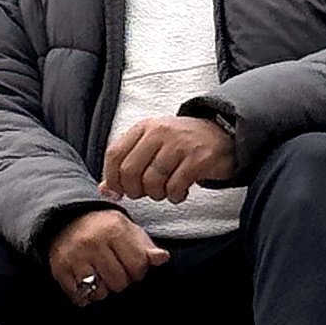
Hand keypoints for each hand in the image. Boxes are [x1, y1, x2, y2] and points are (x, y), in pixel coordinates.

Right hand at [48, 209, 169, 305]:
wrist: (67, 219)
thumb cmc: (104, 228)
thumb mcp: (128, 230)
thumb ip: (146, 247)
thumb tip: (163, 258)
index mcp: (114, 229)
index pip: (138, 266)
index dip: (138, 271)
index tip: (131, 266)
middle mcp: (93, 242)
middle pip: (119, 282)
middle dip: (121, 281)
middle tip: (114, 271)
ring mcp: (75, 256)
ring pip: (100, 292)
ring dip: (103, 290)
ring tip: (101, 277)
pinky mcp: (60, 268)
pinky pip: (79, 297)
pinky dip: (85, 296)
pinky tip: (86, 282)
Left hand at [102, 115, 236, 204]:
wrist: (221, 135)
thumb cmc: (181, 144)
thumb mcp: (151, 147)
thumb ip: (127, 164)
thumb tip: (105, 189)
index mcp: (144, 127)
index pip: (114, 154)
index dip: (113, 178)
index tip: (120, 190)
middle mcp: (160, 132)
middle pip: (130, 171)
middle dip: (134, 191)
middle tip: (145, 193)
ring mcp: (180, 144)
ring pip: (152, 181)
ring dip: (156, 195)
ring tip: (165, 192)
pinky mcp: (198, 158)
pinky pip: (175, 187)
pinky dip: (175, 196)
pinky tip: (180, 192)